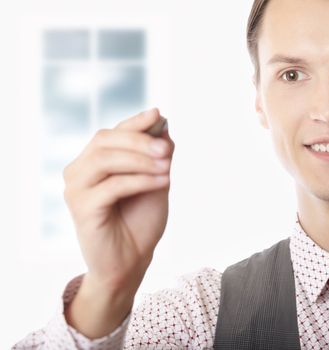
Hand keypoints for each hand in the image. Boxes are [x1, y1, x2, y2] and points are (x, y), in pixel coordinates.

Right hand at [63, 108, 173, 336]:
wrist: (132, 261)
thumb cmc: (141, 221)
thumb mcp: (155, 181)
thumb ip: (157, 155)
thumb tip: (162, 123)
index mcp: (94, 162)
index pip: (111, 134)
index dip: (134, 122)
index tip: (157, 114)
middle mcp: (79, 172)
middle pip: (104, 141)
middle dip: (139, 141)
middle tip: (167, 149)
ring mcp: (76, 190)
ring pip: (105, 160)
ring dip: (141, 161)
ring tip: (168, 168)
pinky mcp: (82, 209)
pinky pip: (112, 186)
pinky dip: (141, 181)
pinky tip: (164, 182)